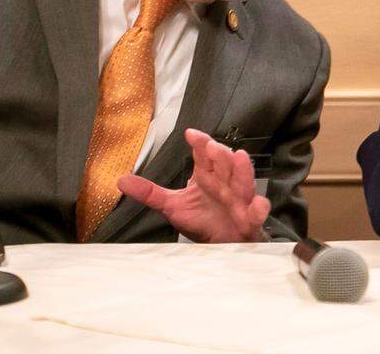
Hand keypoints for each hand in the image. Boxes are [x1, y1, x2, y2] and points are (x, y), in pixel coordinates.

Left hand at [117, 128, 269, 242]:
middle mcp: (224, 184)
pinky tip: (257, 205)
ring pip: (242, 182)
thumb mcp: (172, 206)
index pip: (204, 155)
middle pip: (224, 164)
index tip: (190, 135)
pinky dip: (259, 209)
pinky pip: (256, 213)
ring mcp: (238, 201)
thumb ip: (150, 193)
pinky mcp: (248, 220)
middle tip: (211, 146)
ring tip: (240, 157)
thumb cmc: (202, 220)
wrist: (224, 245)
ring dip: (242, 171)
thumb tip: (120, 180)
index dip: (200, 143)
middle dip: (220, 154)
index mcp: (208, 176)